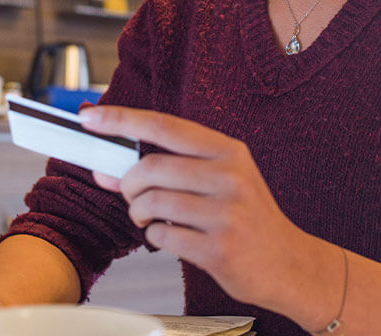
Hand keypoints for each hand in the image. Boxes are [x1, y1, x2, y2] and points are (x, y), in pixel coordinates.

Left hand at [83, 105, 338, 313]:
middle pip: (151, 166)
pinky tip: (170, 236)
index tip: (92, 117)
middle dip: (129, 183)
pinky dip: (155, 236)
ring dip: (138, 213)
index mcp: (229, 151)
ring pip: (152, 201)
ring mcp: (226, 213)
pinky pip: (162, 235)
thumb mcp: (220, 180)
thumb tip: (107, 168)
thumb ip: (168, 169)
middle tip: (133, 195)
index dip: (123, 119)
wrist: (288, 263)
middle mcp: (230, 177)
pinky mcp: (219, 248)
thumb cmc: (248, 217)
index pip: (166, 126)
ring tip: (148, 217)